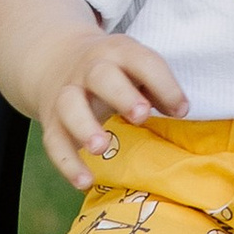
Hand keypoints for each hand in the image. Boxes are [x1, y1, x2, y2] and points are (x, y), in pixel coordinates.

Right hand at [33, 27, 188, 188]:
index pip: (142, 61)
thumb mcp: (134, 68)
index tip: (181, 110)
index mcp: (118, 52)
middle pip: (101, 75)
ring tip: (101, 147)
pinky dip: (67, 163)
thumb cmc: (114, 72)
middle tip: (140, 116)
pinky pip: (54, 141)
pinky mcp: (52, 120)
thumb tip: (180, 110)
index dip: (164, 83)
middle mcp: (90, 68)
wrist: (59, 58)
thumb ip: (157, 87)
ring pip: (69, 105)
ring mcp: (67, 93)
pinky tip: (84, 181)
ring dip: (84, 126)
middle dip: (121, 95)